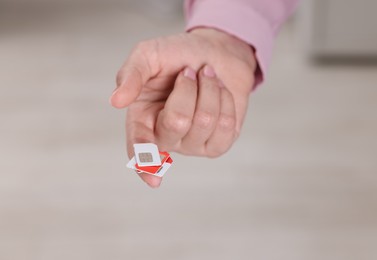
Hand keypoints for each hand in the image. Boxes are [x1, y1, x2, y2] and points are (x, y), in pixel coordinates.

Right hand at [111, 28, 256, 187]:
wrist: (215, 52)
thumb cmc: (177, 55)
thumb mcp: (148, 55)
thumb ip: (131, 75)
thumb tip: (116, 101)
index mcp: (142, 119)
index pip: (139, 147)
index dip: (145, 162)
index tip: (154, 180)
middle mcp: (166, 137)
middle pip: (177, 122)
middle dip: (188, 88)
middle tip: (189, 72)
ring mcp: (192, 144)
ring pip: (204, 122)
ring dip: (210, 89)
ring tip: (207, 77)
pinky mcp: (217, 144)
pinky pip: (225, 126)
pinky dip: (226, 100)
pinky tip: (220, 93)